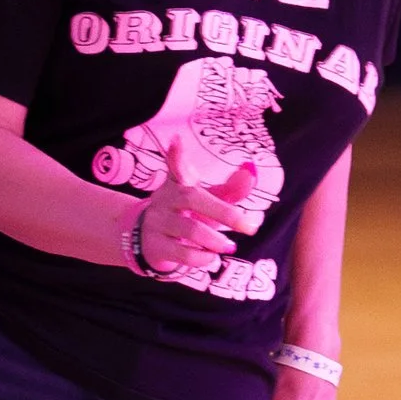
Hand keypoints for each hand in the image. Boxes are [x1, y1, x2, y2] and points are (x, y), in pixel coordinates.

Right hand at [132, 159, 256, 288]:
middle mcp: (165, 200)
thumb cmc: (184, 216)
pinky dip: (203, 258)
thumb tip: (251, 173)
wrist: (148, 241)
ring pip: (190, 230)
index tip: (176, 140)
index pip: (177, 167)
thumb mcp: (206, 201)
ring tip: (230, 246)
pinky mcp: (156, 247)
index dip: (176, 155)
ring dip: (215, 240)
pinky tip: (211, 258)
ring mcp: (158, 223)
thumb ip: (230, 190)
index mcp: (178, 185)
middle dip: (225, 213)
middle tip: (250, 227)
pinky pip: (183, 253)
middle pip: (193, 199)